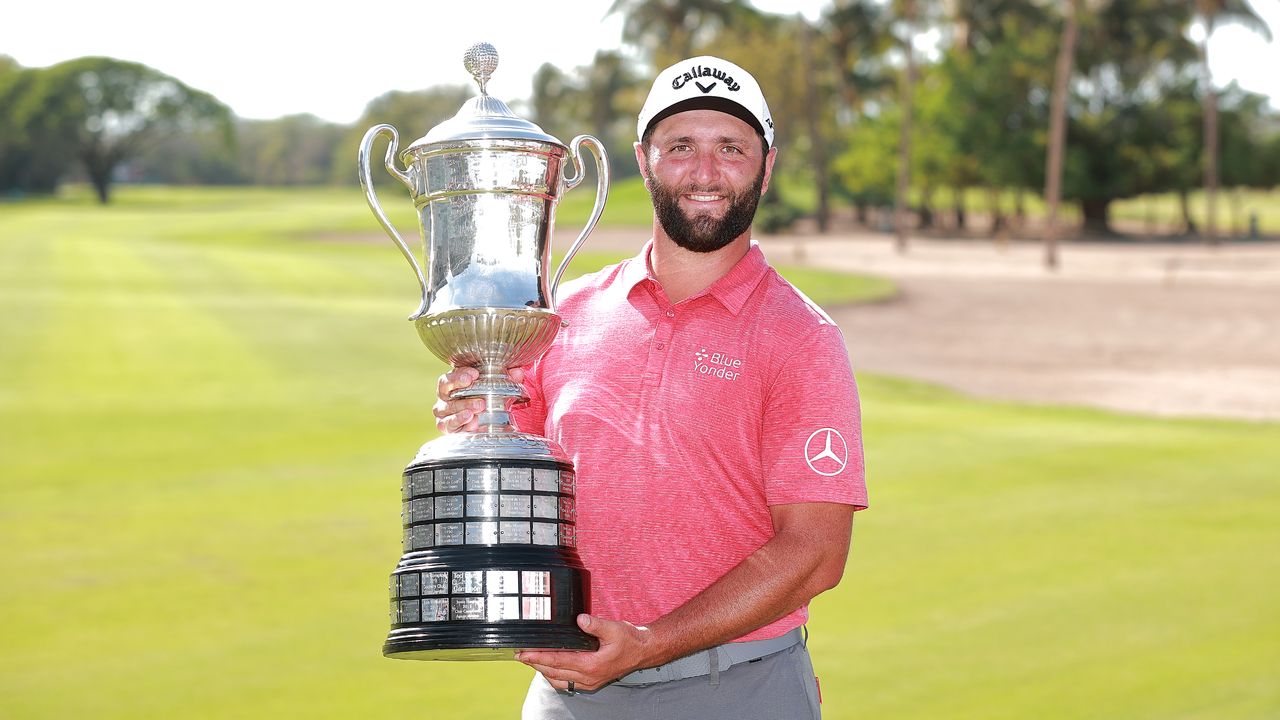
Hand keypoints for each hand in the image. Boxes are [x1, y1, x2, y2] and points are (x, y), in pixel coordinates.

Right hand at [431, 366, 525, 432]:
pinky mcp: (448, 427)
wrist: (486, 420)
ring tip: (479, 407)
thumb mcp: (498, 385)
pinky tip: (472, 421)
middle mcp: (446, 396)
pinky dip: (460, 422)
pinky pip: (449, 425)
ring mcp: (445, 412)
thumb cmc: (487, 397)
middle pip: (445, 390)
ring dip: (463, 407)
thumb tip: (518, 372)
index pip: (450, 375)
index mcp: (454, 382)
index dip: (459, 375)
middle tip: (478, 392)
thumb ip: (507, 376)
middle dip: (460, 389)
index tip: (474, 374)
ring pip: (447, 408)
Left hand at [516, 614, 656, 692]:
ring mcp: (589, 682)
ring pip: (558, 680)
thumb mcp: (614, 628)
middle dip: (535, 664)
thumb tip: (579, 619)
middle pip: (553, 673)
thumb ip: (595, 624)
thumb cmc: (630, 640)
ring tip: (531, 661)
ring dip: (543, 671)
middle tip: (520, 655)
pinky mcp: (591, 681)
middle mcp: (588, 677)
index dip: (538, 657)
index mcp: (591, 665)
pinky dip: (555, 676)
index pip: (557, 661)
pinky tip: (549, 668)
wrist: (644, 651)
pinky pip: (567, 683)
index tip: (524, 653)